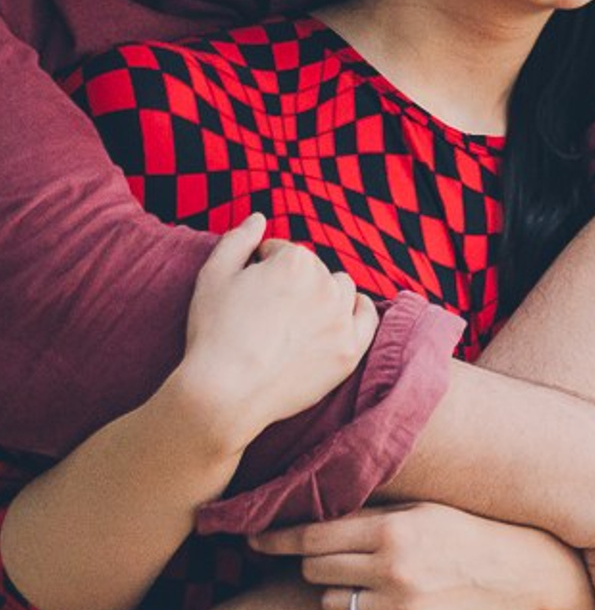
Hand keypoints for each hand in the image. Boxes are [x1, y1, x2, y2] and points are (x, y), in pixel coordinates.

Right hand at [175, 215, 377, 446]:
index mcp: (295, 260)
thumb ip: (237, 240)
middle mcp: (326, 284)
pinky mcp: (350, 350)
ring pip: (342, 290)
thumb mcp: (212, 275)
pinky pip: (367, 317)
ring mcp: (342, 318)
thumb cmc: (213, 331)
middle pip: (314, 271)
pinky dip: (356, 312)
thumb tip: (259, 218)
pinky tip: (342, 316)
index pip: (283, 251)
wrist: (225, 392)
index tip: (250, 286)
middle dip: (294, 282)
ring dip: (324, 294)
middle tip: (269, 307)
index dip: (263, 266)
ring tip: (299, 315)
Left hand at [251, 501, 594, 609]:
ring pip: (329, 603)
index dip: (276, 538)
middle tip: (333, 555)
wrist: (524, 569)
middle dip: (316, 562)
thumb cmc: (467, 529)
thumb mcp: (423, 509)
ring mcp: (401, 606)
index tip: (251, 538)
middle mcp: (393, 568)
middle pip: (314, 569)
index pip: (312, 535)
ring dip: (336, 592)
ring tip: (364, 580)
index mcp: (393, 528)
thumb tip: (308, 507)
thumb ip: (370, 511)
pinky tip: (388, 600)